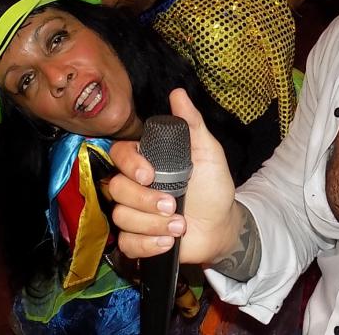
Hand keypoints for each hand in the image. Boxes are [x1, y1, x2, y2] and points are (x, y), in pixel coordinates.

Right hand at [109, 89, 238, 263]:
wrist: (222, 226)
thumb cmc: (213, 186)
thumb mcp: (207, 152)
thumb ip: (192, 124)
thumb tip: (177, 93)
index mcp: (147, 161)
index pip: (119, 154)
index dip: (129, 165)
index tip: (150, 175)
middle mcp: (134, 186)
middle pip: (117, 188)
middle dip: (145, 200)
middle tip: (173, 205)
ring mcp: (134, 213)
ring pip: (121, 217)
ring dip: (152, 224)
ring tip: (179, 226)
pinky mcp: (137, 239)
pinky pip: (126, 243)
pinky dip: (147, 245)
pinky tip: (168, 243)